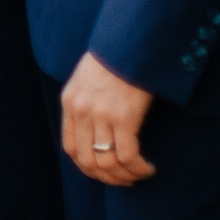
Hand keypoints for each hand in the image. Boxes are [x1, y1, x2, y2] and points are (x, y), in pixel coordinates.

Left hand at [61, 52, 156, 185]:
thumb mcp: (87, 77)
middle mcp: (81, 110)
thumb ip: (84, 102)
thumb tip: (95, 131)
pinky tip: (148, 168)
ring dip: (125, 176)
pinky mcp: (124, 116)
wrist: (130, 40)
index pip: (71, 148)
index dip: (87, 167)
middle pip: (88, 161)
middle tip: (125, 179)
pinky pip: (128, 155)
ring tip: (139, 174)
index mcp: (70, 102)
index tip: (104, 172)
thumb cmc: (114, 57)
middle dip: (107, 177)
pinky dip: (139, 168)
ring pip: (108, 163)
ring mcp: (101, 114)